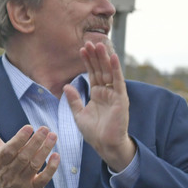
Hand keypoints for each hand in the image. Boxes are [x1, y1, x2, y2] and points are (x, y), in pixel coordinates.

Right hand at [0, 115, 59, 187]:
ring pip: (34, 165)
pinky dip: (51, 168)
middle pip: (23, 157)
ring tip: (53, 136)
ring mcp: (22, 182)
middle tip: (45, 128)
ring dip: (44, 150)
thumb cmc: (0, 166)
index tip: (29, 127)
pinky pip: (43, 179)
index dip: (19, 139)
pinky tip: (56, 155)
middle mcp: (10, 173)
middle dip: (35, 142)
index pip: (9, 150)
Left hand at [64, 40, 135, 171]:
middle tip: (89, 41)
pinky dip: (116, 69)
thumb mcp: (79, 115)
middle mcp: (107, 91)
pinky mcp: (121, 99)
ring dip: (104, 58)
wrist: (105, 145)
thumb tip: (66, 85)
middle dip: (95, 56)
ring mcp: (115, 94)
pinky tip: (113, 57)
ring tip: (99, 45)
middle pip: (100, 69)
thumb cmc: (94, 133)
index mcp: (97, 94)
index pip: (92, 73)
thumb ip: (74, 100)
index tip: (81, 48)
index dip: (87, 61)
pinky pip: (118, 82)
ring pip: (109, 72)